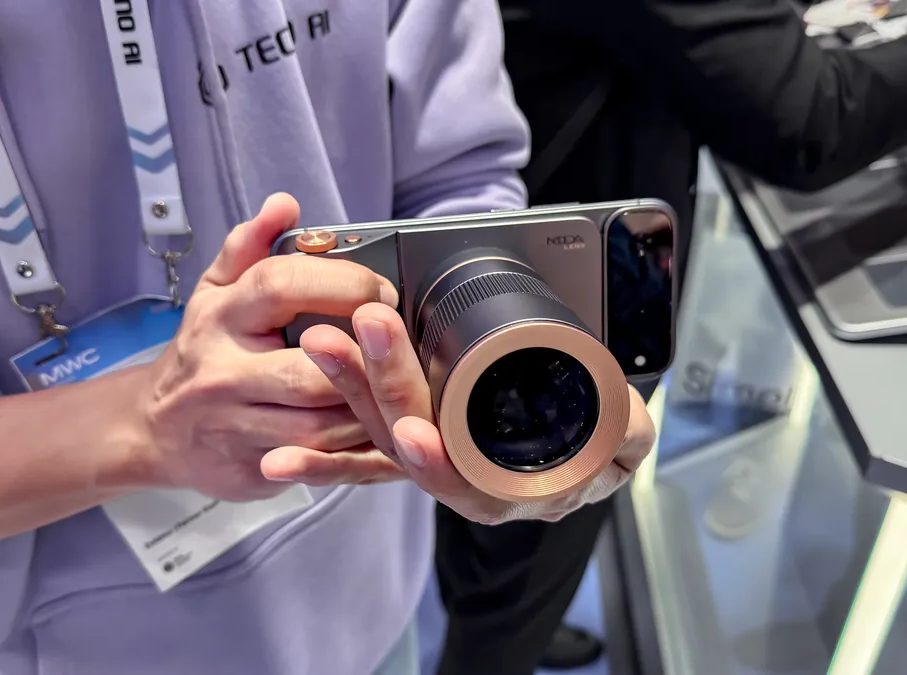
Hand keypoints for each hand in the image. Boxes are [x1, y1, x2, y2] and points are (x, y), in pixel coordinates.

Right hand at [137, 194, 406, 501]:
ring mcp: (233, 426)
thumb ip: (250, 246)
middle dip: (366, 361)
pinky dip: (354, 448)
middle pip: (309, 370)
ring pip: (320, 425)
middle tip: (400, 348)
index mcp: (220, 316)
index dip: (342, 284)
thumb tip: (284, 204)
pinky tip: (377, 429)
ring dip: (367, 410)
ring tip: (394, 389)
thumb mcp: (215, 292)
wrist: (153, 429)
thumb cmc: (204, 351)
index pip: (280, 287)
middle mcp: (222, 372)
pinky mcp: (249, 468)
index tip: (381, 291)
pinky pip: (316, 462)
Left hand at [279, 302, 656, 523]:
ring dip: (343, 389)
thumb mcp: (624, 437)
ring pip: (376, 429)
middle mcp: (458, 479)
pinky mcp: (403, 441)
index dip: (440, 461)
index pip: (467, 476)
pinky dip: (320, 450)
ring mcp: (426, 457)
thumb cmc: (592, 443)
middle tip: (355, 334)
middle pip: (410, 437)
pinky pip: (355, 448)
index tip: (416, 435)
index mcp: (506, 487)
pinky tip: (282, 449)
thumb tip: (620, 415)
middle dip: (379, 386)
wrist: (570, 450)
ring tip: (317, 346)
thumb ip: (623, 428)